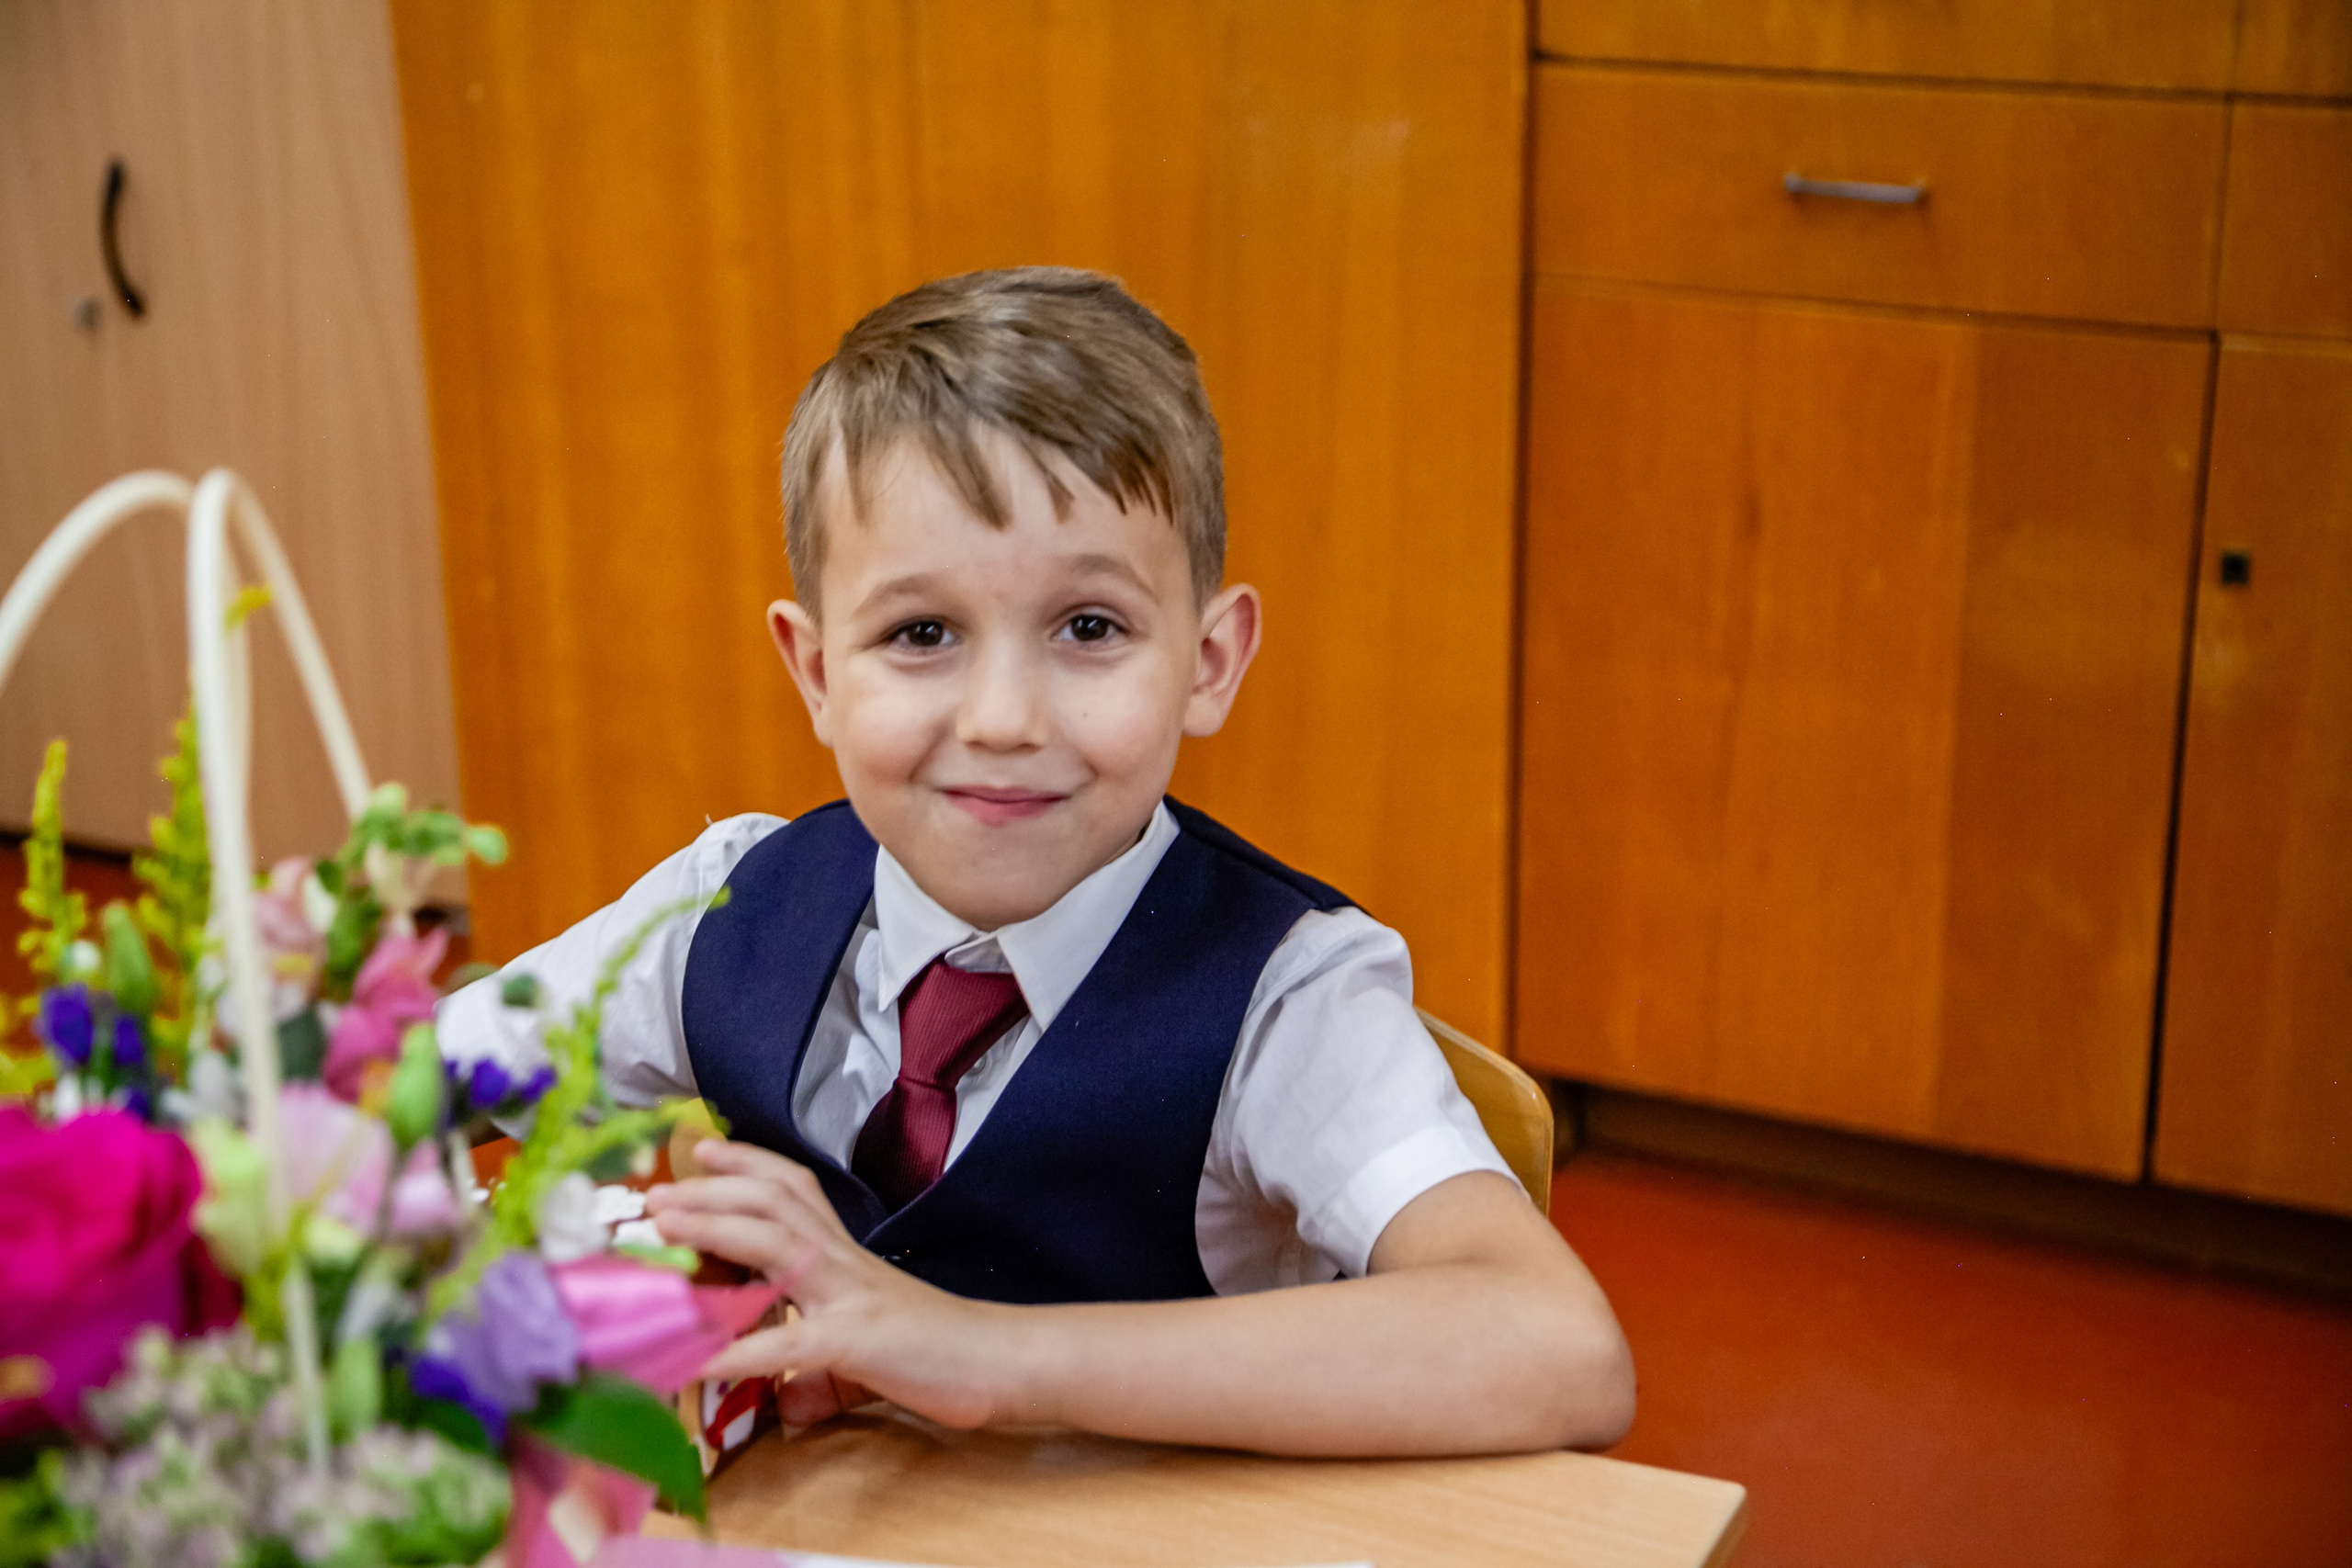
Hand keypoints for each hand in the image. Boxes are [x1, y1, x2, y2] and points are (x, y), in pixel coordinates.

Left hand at [643, 1139, 1022, 1428]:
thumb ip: (818, 1360)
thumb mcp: (866, 1343)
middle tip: (656, 1190)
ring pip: (775, 1241)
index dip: (747, 1163)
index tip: (702, 1151)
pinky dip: (736, 1348)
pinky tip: (694, 1358)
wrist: (1002, 1362)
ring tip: (665, 1224)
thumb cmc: (940, 1352)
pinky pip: (785, 1342)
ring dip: (713, 1226)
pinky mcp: (853, 1342)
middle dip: (710, 1189)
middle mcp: (842, 1261)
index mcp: (845, 1255)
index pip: (794, 1189)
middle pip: (773, 1201)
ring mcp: (848, 1296)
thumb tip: (783, 1394)